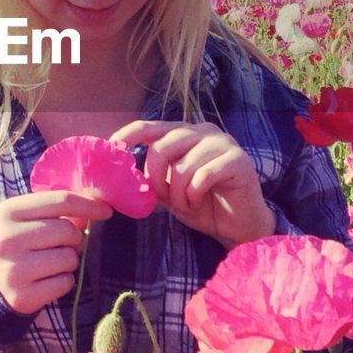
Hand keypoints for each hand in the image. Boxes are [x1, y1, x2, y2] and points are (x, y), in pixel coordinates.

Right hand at [0, 190, 112, 314]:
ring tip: (49, 263)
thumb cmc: (11, 241)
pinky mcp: (22, 296)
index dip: (88, 205)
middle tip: (60, 244)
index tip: (106, 211)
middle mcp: (7, 239)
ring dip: (68, 261)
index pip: (59, 201)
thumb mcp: (23, 218)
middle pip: (67, 230)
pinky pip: (65, 283)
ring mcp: (14, 270)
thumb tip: (96, 207)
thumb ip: (54, 210)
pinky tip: (45, 280)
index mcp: (7, 212)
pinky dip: (63, 281)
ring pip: (69, 258)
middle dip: (74, 238)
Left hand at [109, 120, 274, 249]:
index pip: (150, 126)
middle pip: (163, 146)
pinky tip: (199, 201)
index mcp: (184, 134)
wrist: (238, 226)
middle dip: (156, 177)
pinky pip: (203, 175)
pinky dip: (194, 194)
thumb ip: (149, 179)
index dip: (129, 135)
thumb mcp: (168, 192)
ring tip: (186, 204)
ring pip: (182, 164)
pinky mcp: (239, 160)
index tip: (113, 148)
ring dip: (177, 192)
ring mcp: (223, 142)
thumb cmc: (202, 205)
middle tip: (162, 197)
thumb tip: (121, 175)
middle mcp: (203, 131)